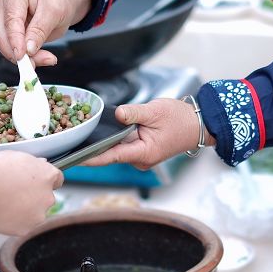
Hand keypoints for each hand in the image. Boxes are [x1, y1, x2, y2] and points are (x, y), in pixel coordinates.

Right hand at [0, 0, 91, 65]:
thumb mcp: (55, 12)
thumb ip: (40, 31)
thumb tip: (28, 50)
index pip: (10, 20)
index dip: (15, 41)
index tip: (23, 56)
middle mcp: (3, 2)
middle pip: (0, 34)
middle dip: (16, 53)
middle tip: (35, 64)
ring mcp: (3, 16)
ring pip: (4, 44)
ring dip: (22, 57)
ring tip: (45, 59)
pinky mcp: (8, 29)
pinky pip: (11, 47)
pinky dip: (24, 56)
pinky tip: (39, 57)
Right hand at [0, 150, 62, 234]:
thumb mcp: (15, 156)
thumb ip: (30, 164)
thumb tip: (38, 164)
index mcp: (47, 175)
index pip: (57, 179)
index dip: (46, 181)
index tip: (38, 182)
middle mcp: (48, 197)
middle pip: (45, 199)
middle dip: (33, 198)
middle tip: (13, 194)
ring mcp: (38, 215)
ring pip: (33, 215)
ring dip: (23, 212)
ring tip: (2, 204)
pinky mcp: (25, 229)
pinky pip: (20, 226)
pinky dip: (11, 222)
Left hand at [84, 99, 214, 169]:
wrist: (198, 125)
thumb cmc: (180, 119)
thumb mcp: (155, 111)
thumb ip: (133, 113)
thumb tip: (117, 115)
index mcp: (143, 153)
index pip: (111, 156)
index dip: (91, 157)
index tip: (75, 159)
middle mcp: (140, 160)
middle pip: (111, 153)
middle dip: (95, 144)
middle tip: (74, 135)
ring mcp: (141, 157)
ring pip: (117, 148)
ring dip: (108, 140)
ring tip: (89, 129)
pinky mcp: (142, 151)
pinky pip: (124, 146)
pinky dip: (117, 138)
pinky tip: (108, 130)